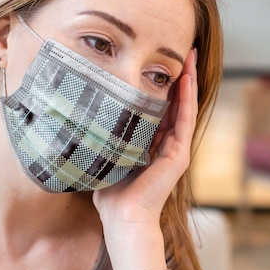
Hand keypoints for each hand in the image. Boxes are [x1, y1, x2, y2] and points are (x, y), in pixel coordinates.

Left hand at [92, 48, 197, 269]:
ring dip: (188, 80)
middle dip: (178, 77)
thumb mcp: (106, 155)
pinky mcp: (179, 154)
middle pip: (176, 103)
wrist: (122, 217)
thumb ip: (103, 137)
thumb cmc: (110, 193)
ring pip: (185, 107)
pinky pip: (185, 119)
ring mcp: (176, 149)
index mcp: (151, 145)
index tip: (159, 63)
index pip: (160, 108)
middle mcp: (166, 144)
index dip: (162, 86)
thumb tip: (80, 115)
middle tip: (181, 51)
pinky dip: (187, 98)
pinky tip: (187, 78)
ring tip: (189, 56)